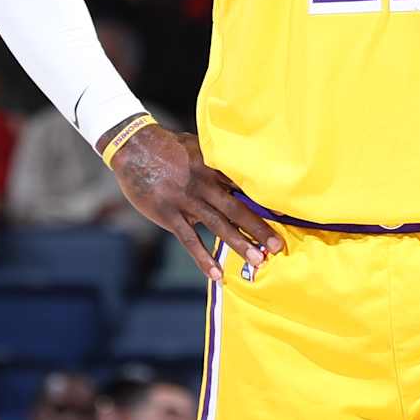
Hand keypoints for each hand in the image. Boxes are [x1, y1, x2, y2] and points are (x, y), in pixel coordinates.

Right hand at [109, 125, 284, 279]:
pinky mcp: (170, 215)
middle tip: (278, 246)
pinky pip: (190, 240)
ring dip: (239, 244)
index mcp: (213, 167)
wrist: (134, 148)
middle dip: (258, 228)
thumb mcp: (198, 146)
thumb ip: (217, 161)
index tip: (285, 214)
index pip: (244, 186)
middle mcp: (204, 185)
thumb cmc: (169, 146)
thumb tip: (240, 168)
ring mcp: (187, 201)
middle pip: (236, 209)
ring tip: (258, 260)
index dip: (264, 201)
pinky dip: (203, 258)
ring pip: (218, 226)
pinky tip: (216, 274)